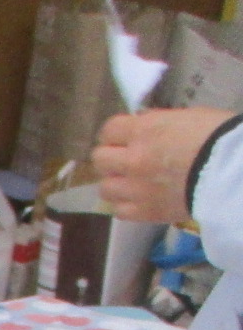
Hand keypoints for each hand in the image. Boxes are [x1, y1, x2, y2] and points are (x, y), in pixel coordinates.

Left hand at [92, 107, 236, 223]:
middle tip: (126, 159)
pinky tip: (139, 199)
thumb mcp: (189, 117)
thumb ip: (158, 123)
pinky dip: (126, 205)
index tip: (124, 137)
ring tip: (133, 182)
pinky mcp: (144, 212)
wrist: (233, 172)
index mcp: (144, 130)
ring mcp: (135, 188)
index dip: (116, 134)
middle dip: (112, 157)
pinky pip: (118, 210)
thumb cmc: (219, 137)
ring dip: (117, 183)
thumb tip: (142, 126)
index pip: (109, 130)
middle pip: (100, 159)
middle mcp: (133, 159)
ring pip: (105, 187)